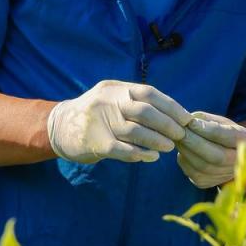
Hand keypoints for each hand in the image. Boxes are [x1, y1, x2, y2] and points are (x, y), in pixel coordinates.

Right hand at [47, 80, 189, 164]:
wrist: (59, 127)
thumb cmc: (96, 115)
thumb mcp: (112, 99)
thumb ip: (136, 102)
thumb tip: (174, 114)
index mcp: (115, 88)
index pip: (149, 93)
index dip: (171, 106)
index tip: (186, 119)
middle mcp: (107, 101)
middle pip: (144, 111)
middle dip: (167, 124)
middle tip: (181, 135)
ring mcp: (99, 121)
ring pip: (135, 131)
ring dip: (157, 140)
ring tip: (170, 147)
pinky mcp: (95, 142)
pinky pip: (122, 149)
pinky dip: (140, 154)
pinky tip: (152, 157)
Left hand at [178, 112, 245, 187]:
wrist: (224, 154)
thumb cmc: (220, 132)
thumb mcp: (218, 121)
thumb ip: (205, 120)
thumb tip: (189, 123)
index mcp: (245, 140)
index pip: (228, 137)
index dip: (209, 130)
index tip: (191, 122)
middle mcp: (239, 162)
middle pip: (217, 157)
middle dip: (195, 143)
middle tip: (180, 131)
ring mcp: (224, 176)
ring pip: (202, 167)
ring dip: (186, 151)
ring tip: (178, 138)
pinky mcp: (207, 183)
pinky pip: (192, 172)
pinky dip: (184, 159)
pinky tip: (182, 149)